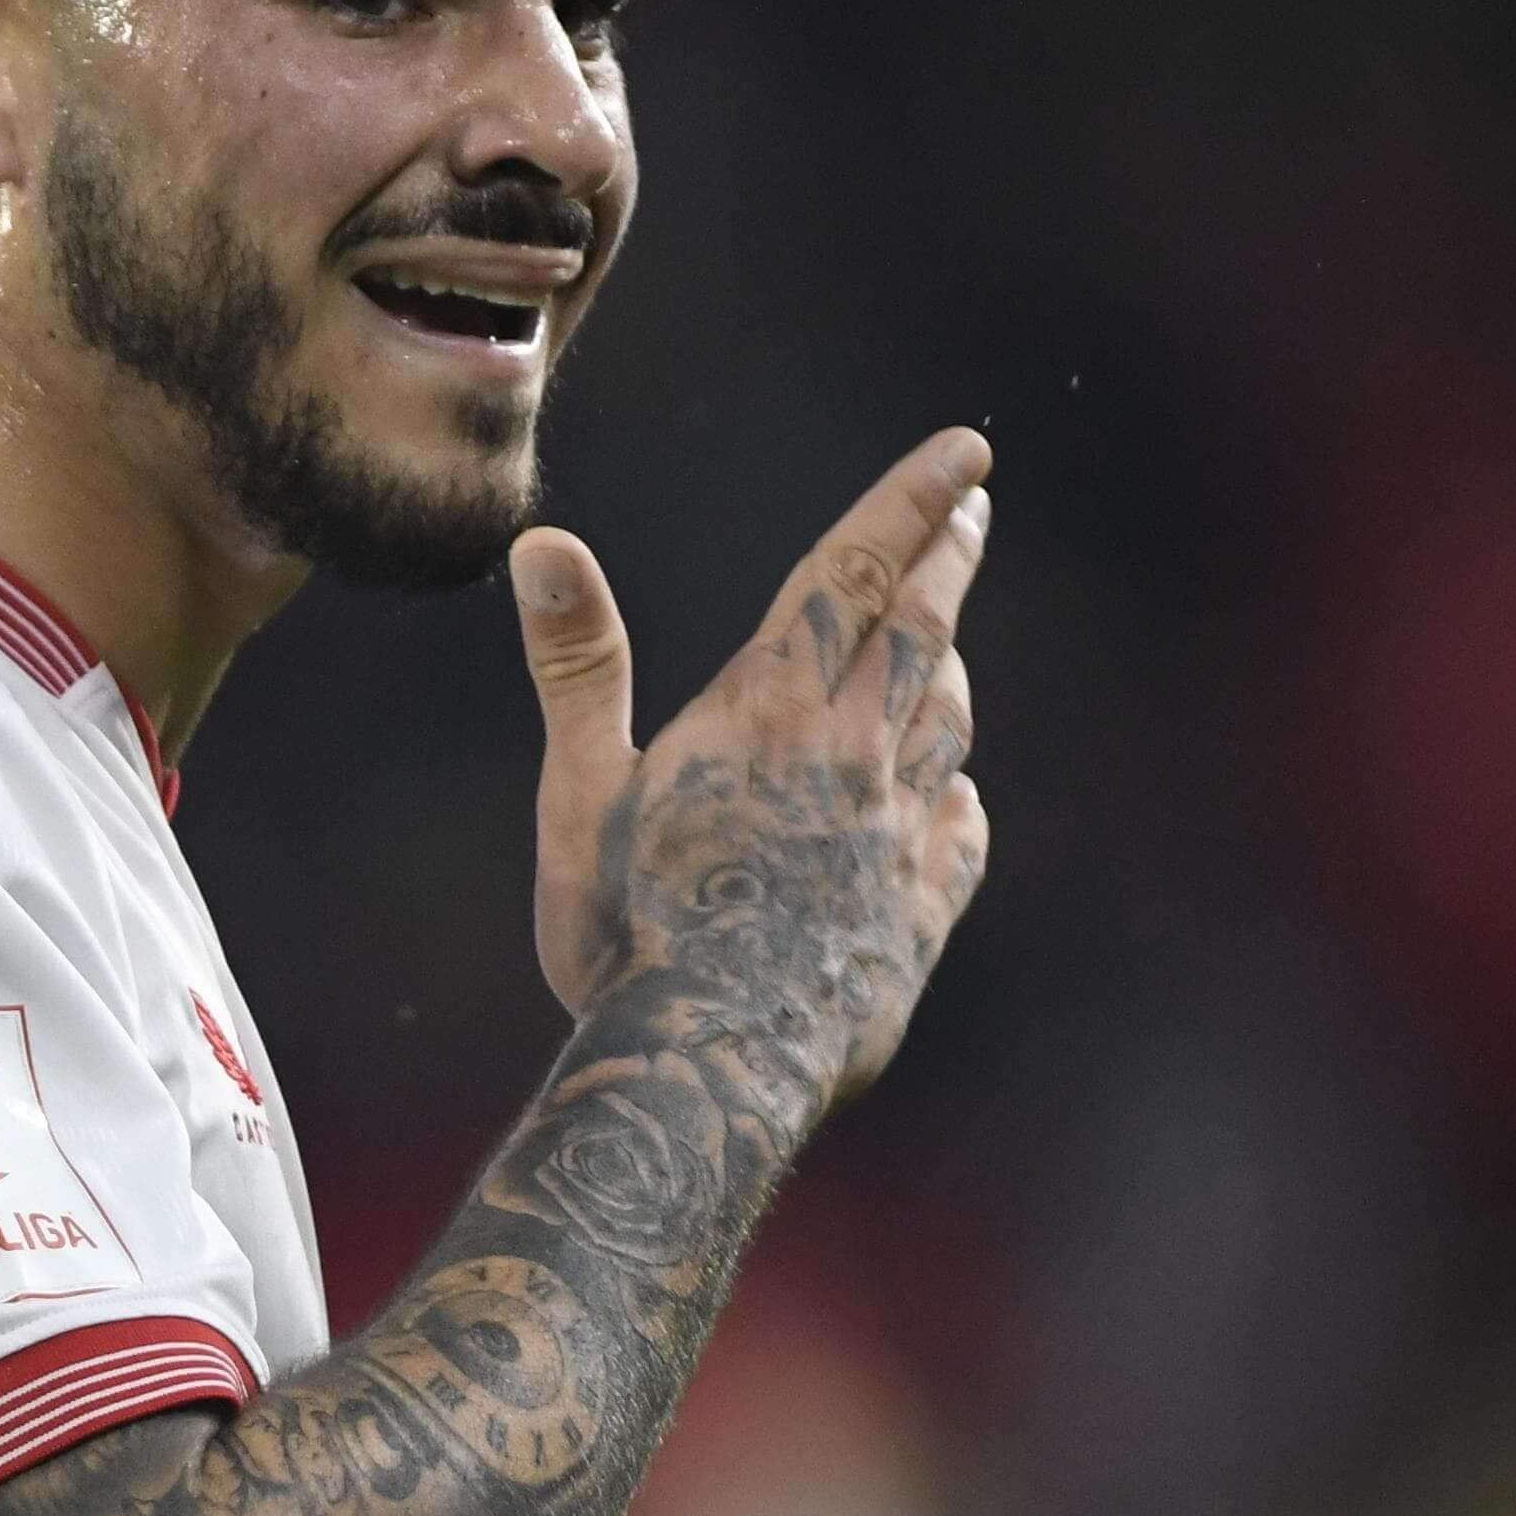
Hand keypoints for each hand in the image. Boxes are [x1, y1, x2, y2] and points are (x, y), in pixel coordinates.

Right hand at [510, 427, 992, 1119]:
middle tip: (974, 503)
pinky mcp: (917, 915)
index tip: (965, 450)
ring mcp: (896, 836)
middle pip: (922, 629)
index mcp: (773, 706)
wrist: (712, 1065)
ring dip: (948, 664)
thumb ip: (577, 662)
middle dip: (949, 555)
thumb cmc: (628, 929)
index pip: (857, 570)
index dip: (910, 502)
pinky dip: (956, 797)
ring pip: (944, 721)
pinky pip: (959, 834)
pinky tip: (953, 796)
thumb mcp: (580, 790)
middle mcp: (852, 755)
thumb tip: (542, 541)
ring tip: (947, 638)